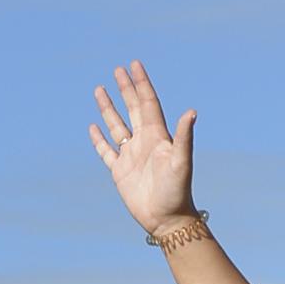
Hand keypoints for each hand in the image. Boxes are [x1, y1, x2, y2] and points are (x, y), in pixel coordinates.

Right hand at [89, 61, 198, 236]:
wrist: (167, 219)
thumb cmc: (177, 191)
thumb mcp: (181, 161)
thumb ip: (184, 136)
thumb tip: (191, 112)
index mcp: (157, 136)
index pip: (148, 103)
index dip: (141, 84)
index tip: (134, 64)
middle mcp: (144, 142)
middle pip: (133, 109)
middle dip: (126, 89)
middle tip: (118, 69)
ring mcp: (131, 156)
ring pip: (117, 126)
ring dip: (108, 108)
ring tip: (100, 89)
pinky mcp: (120, 172)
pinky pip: (106, 151)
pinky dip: (99, 139)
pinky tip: (93, 127)